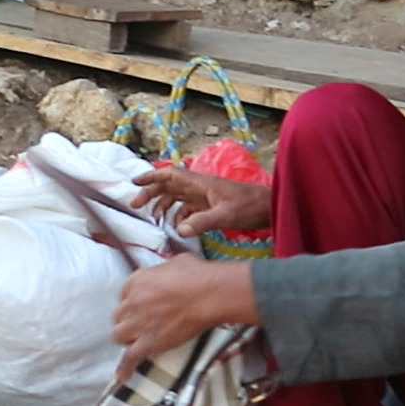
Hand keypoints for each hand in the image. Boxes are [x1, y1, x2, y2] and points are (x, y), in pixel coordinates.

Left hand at [112, 256, 255, 381]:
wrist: (208, 295)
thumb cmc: (197, 275)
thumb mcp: (174, 262)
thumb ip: (163, 271)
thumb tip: (168, 272)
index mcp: (136, 282)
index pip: (124, 295)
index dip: (133, 301)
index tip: (142, 305)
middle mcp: (131, 303)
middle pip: (119, 316)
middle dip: (128, 320)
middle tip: (141, 323)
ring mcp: (138, 324)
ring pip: (120, 336)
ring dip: (127, 338)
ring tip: (136, 342)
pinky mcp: (150, 343)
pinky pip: (130, 357)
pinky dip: (125, 367)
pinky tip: (122, 376)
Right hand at [131, 166, 271, 237]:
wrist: (269, 208)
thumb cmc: (249, 206)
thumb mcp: (225, 215)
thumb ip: (201, 222)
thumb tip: (178, 230)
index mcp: (200, 183)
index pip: (170, 175)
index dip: (151, 176)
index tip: (135, 182)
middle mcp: (199, 188)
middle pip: (168, 186)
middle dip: (151, 193)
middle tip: (136, 206)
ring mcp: (205, 197)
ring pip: (176, 197)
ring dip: (163, 205)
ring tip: (155, 219)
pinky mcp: (211, 207)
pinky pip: (188, 209)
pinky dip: (179, 217)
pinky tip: (177, 227)